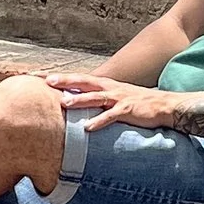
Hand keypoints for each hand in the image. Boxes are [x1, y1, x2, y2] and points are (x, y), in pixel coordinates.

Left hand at [55, 77, 179, 132]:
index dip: (59, 76)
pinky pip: (111, 116)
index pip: (78, 78)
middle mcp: (109, 88)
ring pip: (95, 97)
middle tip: (45, 81)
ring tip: (63, 103)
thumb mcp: (114, 98)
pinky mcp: (127, 110)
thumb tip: (76, 104)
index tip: (39, 76)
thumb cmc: (137, 104)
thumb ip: (96, 100)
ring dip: (79, 100)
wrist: (164, 105)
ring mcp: (118, 98)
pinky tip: (88, 127)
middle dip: (64, 80)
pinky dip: (99, 121)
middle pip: (83, 81)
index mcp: (104, 84)